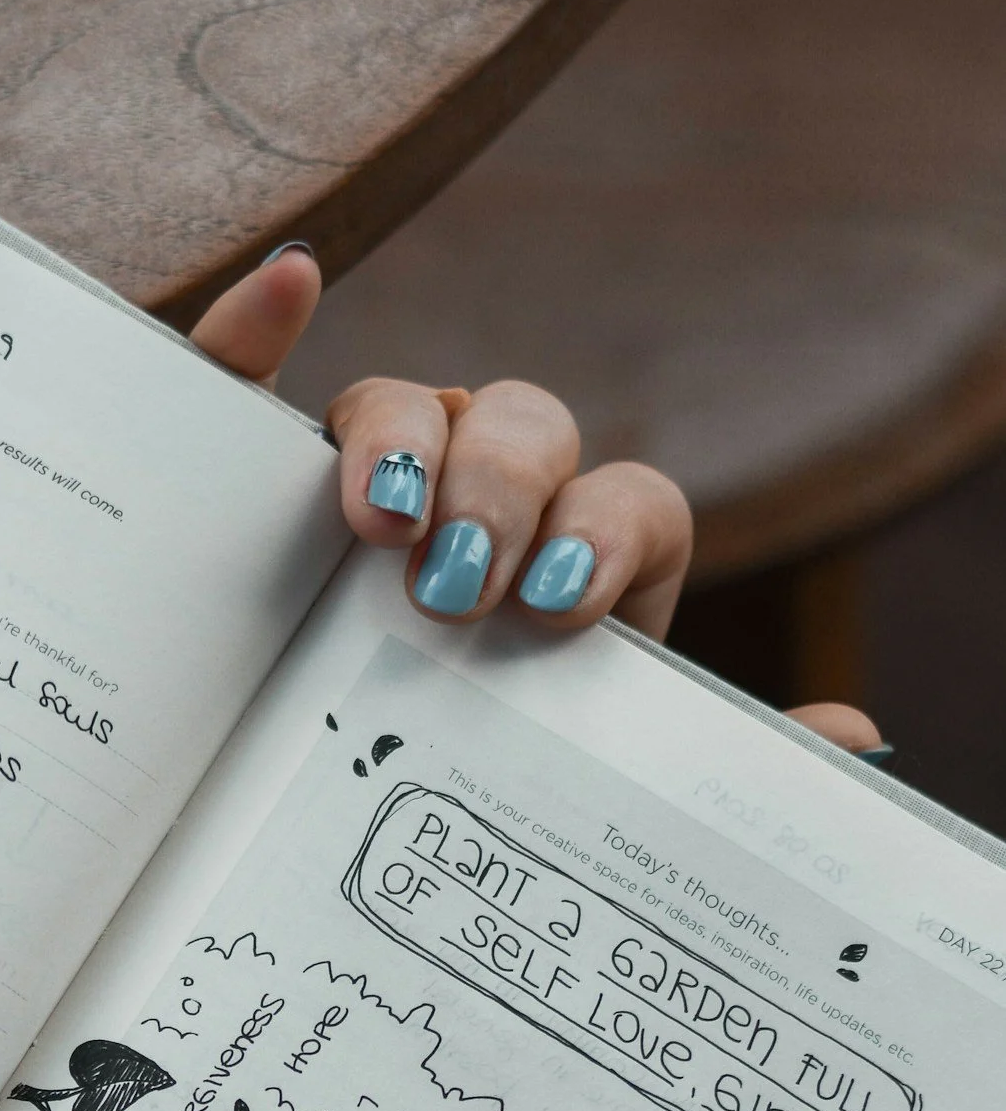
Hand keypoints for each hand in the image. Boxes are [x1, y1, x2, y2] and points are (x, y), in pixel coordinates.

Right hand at [186, 249, 889, 754]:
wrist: (365, 826)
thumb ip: (718, 764)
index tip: (561, 604)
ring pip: (404, 403)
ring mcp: (378, 485)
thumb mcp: (600, 785)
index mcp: (585, 563)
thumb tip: (855, 736)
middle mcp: (488, 501)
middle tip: (459, 585)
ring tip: (376, 521)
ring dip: (396, 436)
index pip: (627, 499)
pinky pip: (255, 390)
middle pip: (524, 428)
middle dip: (501, 490)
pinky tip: (290, 284)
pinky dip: (258, 330)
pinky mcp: (265, 496)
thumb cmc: (488, 790)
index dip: (604, 530)